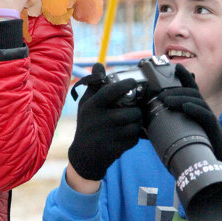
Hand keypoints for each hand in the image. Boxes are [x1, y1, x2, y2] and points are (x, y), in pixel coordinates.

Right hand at [68, 63, 143, 180]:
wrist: (84, 156)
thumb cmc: (87, 124)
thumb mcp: (86, 104)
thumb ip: (94, 85)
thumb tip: (99, 64)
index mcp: (92, 106)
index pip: (113, 90)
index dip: (127, 84)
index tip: (133, 82)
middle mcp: (100, 120)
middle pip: (131, 111)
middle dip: (137, 111)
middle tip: (134, 110)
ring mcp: (108, 136)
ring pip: (135, 125)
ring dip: (137, 124)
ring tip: (131, 123)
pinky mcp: (115, 149)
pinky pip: (134, 139)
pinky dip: (134, 137)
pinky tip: (126, 135)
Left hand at [157, 63, 221, 176]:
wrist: (214, 164)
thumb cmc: (195, 148)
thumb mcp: (179, 134)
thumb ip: (166, 127)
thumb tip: (145, 125)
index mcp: (195, 109)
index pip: (190, 88)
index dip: (184, 76)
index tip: (174, 67)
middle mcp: (203, 110)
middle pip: (191, 92)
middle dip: (175, 90)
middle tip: (159, 94)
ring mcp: (208, 118)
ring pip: (196, 101)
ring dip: (181, 98)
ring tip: (166, 100)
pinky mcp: (213, 128)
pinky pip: (205, 115)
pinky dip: (195, 109)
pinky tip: (186, 108)